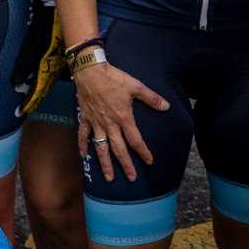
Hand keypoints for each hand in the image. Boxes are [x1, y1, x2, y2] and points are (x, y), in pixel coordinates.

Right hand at [73, 60, 164, 182]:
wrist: (90, 71)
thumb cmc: (113, 78)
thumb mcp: (135, 86)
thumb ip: (151, 98)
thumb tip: (166, 106)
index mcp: (123, 118)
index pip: (135, 140)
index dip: (143, 152)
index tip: (149, 161)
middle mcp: (110, 124)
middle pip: (119, 149)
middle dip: (126, 165)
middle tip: (131, 177)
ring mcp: (96, 123)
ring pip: (101, 148)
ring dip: (105, 163)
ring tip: (109, 177)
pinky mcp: (85, 118)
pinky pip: (83, 135)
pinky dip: (83, 146)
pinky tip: (84, 156)